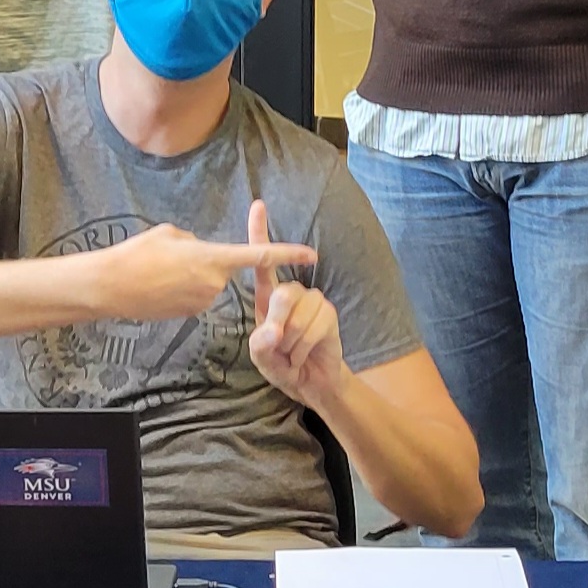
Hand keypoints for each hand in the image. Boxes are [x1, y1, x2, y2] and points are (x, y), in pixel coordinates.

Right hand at [88, 216, 314, 323]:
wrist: (110, 287)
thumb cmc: (137, 254)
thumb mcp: (170, 234)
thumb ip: (196, 242)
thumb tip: (203, 252)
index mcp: (212, 257)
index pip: (259, 256)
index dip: (287, 254)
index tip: (311, 254)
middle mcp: (214, 283)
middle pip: (222, 268)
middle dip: (205, 260)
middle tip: (171, 258)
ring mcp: (202, 302)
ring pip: (208, 282)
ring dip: (192, 276)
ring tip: (162, 273)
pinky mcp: (190, 315)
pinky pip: (196, 296)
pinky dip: (183, 290)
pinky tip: (160, 288)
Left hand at [246, 200, 345, 405]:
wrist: (312, 382)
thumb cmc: (282, 365)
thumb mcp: (262, 359)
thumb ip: (261, 345)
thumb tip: (272, 330)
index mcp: (268, 297)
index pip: (262, 261)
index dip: (259, 232)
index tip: (258, 205)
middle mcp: (291, 292)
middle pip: (283, 294)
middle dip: (278, 327)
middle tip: (280, 347)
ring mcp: (313, 300)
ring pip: (298, 315)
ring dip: (292, 343)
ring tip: (293, 352)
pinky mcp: (329, 312)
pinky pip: (315, 325)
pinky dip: (305, 346)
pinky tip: (306, 353)